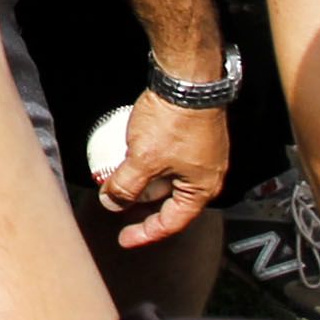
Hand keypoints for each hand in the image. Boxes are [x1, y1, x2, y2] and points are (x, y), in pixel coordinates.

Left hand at [96, 92, 227, 248]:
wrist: (187, 80)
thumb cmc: (174, 120)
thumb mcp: (142, 159)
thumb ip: (126, 186)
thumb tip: (112, 203)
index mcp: (201, 188)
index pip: (172, 222)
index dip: (145, 233)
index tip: (125, 239)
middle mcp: (207, 175)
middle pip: (169, 200)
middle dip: (141, 202)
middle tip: (116, 201)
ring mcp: (201, 154)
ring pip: (167, 178)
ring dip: (143, 180)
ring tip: (118, 175)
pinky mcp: (192, 136)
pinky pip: (168, 158)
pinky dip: (148, 161)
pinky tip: (130, 151)